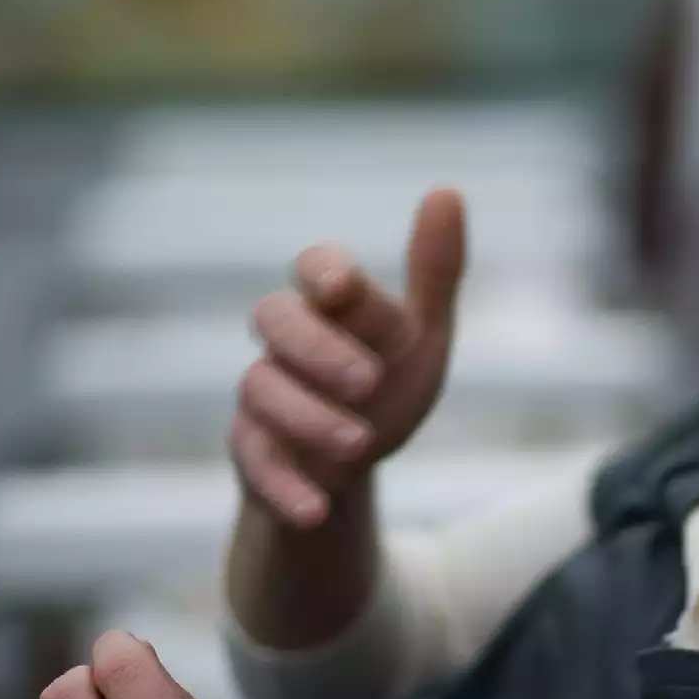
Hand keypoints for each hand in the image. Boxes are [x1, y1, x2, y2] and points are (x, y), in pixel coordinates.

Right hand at [231, 188, 466, 526]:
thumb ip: (435, 271)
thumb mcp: (421, 335)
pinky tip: (317, 509)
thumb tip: (446, 189)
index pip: (314, 266)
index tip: (345, 288)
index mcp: (330, 304)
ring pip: (260, 389)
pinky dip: (283, 487)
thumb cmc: (385, 385)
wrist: (352, 468)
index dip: (325, 272)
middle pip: (273, 318)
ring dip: (310, 417)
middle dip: (318, 347)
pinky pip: (251, 463)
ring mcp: (263, 395)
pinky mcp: (252, 452)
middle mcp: (287, 341)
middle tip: (369, 380)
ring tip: (360, 444)